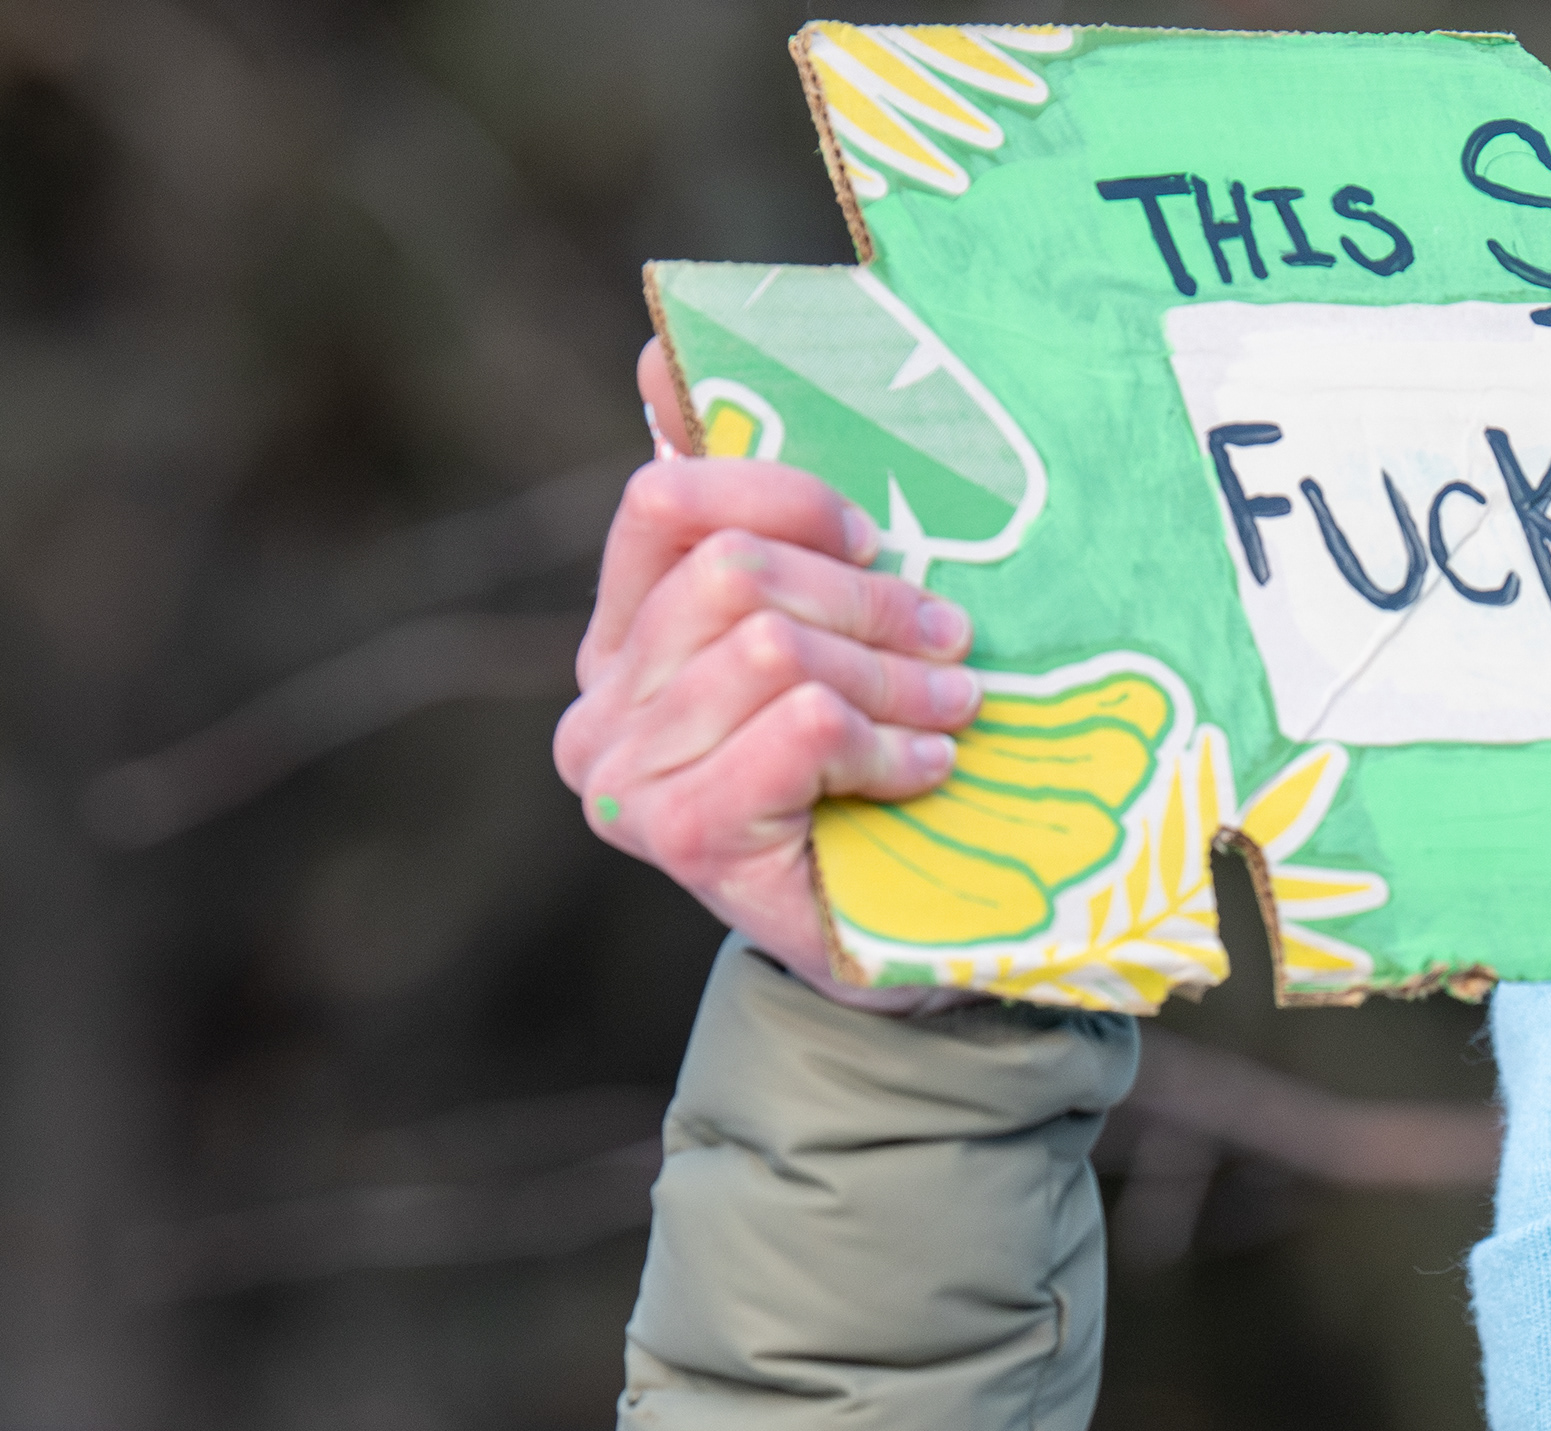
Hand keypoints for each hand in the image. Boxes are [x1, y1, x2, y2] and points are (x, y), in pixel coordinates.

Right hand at [553, 342, 981, 1009]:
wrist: (891, 958)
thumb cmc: (860, 789)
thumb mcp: (825, 647)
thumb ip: (760, 526)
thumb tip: (661, 354)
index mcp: (616, 643)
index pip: (664, 503)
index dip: (780, 492)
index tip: (873, 538)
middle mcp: (599, 712)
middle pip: (734, 574)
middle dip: (865, 600)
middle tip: (949, 642)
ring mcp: (630, 781)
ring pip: (772, 647)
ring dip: (890, 677)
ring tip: (952, 712)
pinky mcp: (683, 837)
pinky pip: (795, 726)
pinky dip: (881, 741)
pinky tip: (924, 772)